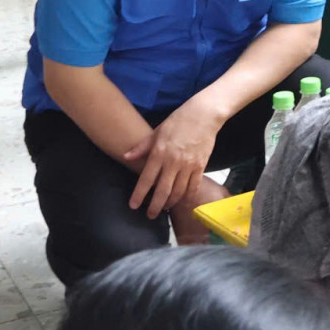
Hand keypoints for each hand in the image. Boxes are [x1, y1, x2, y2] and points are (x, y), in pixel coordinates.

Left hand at [123, 97, 221, 218]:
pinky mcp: (201, 166)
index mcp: (159, 153)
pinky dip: (188, 196)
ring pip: (178, 191)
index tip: (133, 206)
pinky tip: (182, 201)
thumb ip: (142, 147)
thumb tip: (126, 156)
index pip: (146, 179)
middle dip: (155, 206)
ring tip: (165, 208)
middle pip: (162, 190)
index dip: (139, 194)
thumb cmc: (179, 120)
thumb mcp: (157, 131)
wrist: (204, 115)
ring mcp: (188, 165)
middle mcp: (173, 162)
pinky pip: (194, 186)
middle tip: (150, 215)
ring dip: (170, 203)